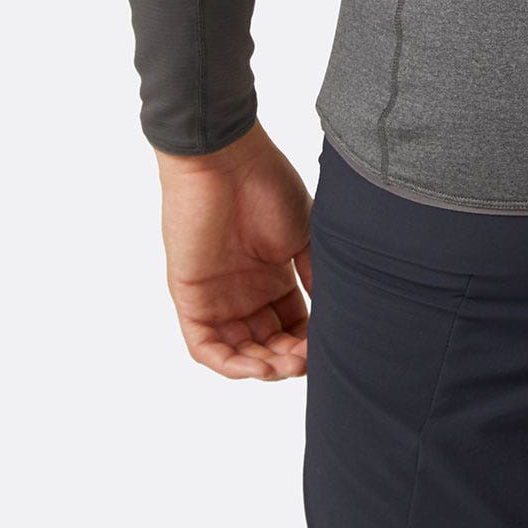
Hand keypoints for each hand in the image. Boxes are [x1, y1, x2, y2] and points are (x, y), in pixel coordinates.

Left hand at [156, 122, 311, 380]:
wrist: (225, 160)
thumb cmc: (267, 185)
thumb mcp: (304, 236)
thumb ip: (316, 276)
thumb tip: (337, 316)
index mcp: (272, 276)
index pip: (292, 325)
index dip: (310, 343)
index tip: (330, 344)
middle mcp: (244, 291)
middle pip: (267, 344)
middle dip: (289, 359)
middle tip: (308, 358)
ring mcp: (216, 296)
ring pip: (238, 353)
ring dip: (264, 367)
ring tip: (288, 364)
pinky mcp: (191, 298)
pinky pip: (206, 347)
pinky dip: (231, 364)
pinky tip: (258, 366)